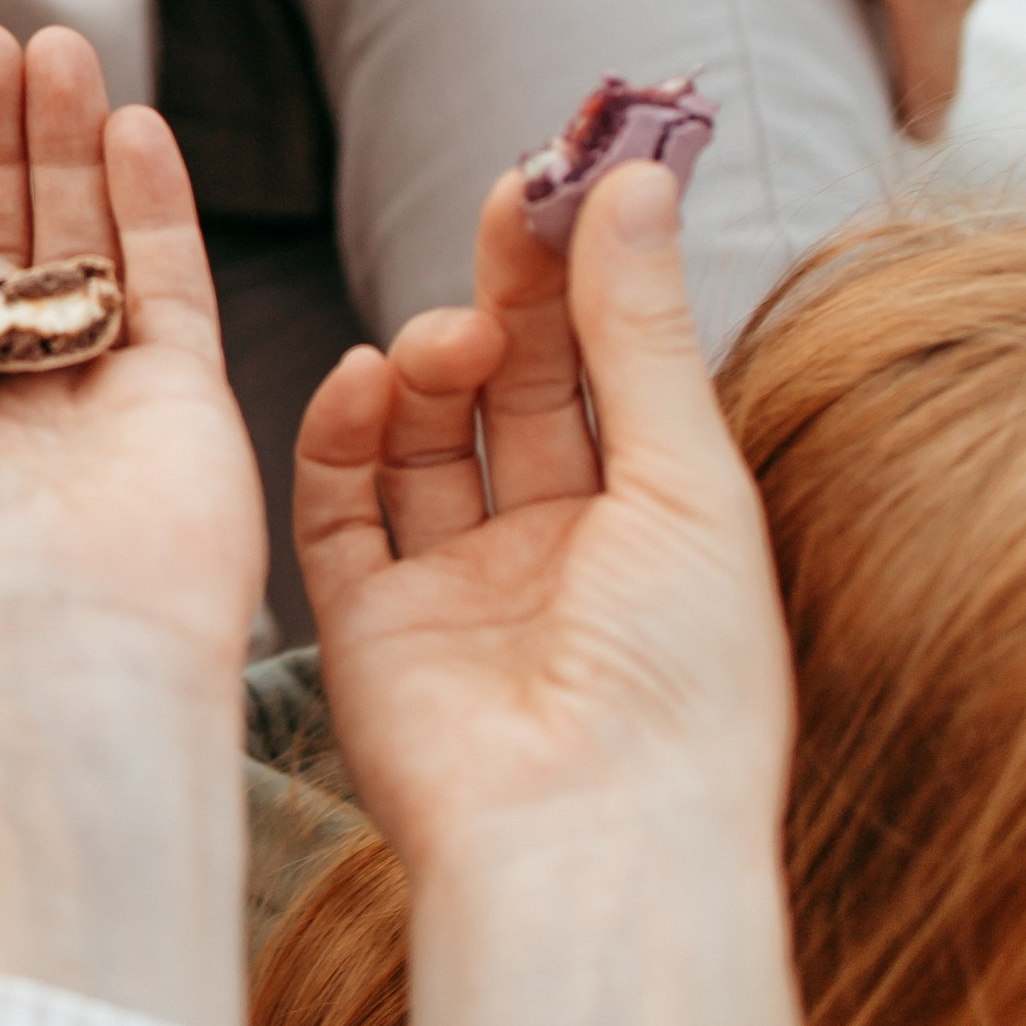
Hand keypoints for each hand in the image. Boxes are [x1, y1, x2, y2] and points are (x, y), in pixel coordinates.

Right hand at [294, 162, 793, 879]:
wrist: (591, 846)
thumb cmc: (681, 681)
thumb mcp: (688, 479)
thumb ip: (639, 327)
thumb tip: (634, 182)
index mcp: (640, 523)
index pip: (594, 368)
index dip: (571, 272)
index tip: (553, 178)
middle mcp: (542, 549)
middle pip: (504, 388)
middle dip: (498, 296)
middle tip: (500, 208)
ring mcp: (450, 584)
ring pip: (414, 434)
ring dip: (422, 365)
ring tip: (442, 345)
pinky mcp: (364, 621)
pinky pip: (336, 506)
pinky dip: (339, 434)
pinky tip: (360, 383)